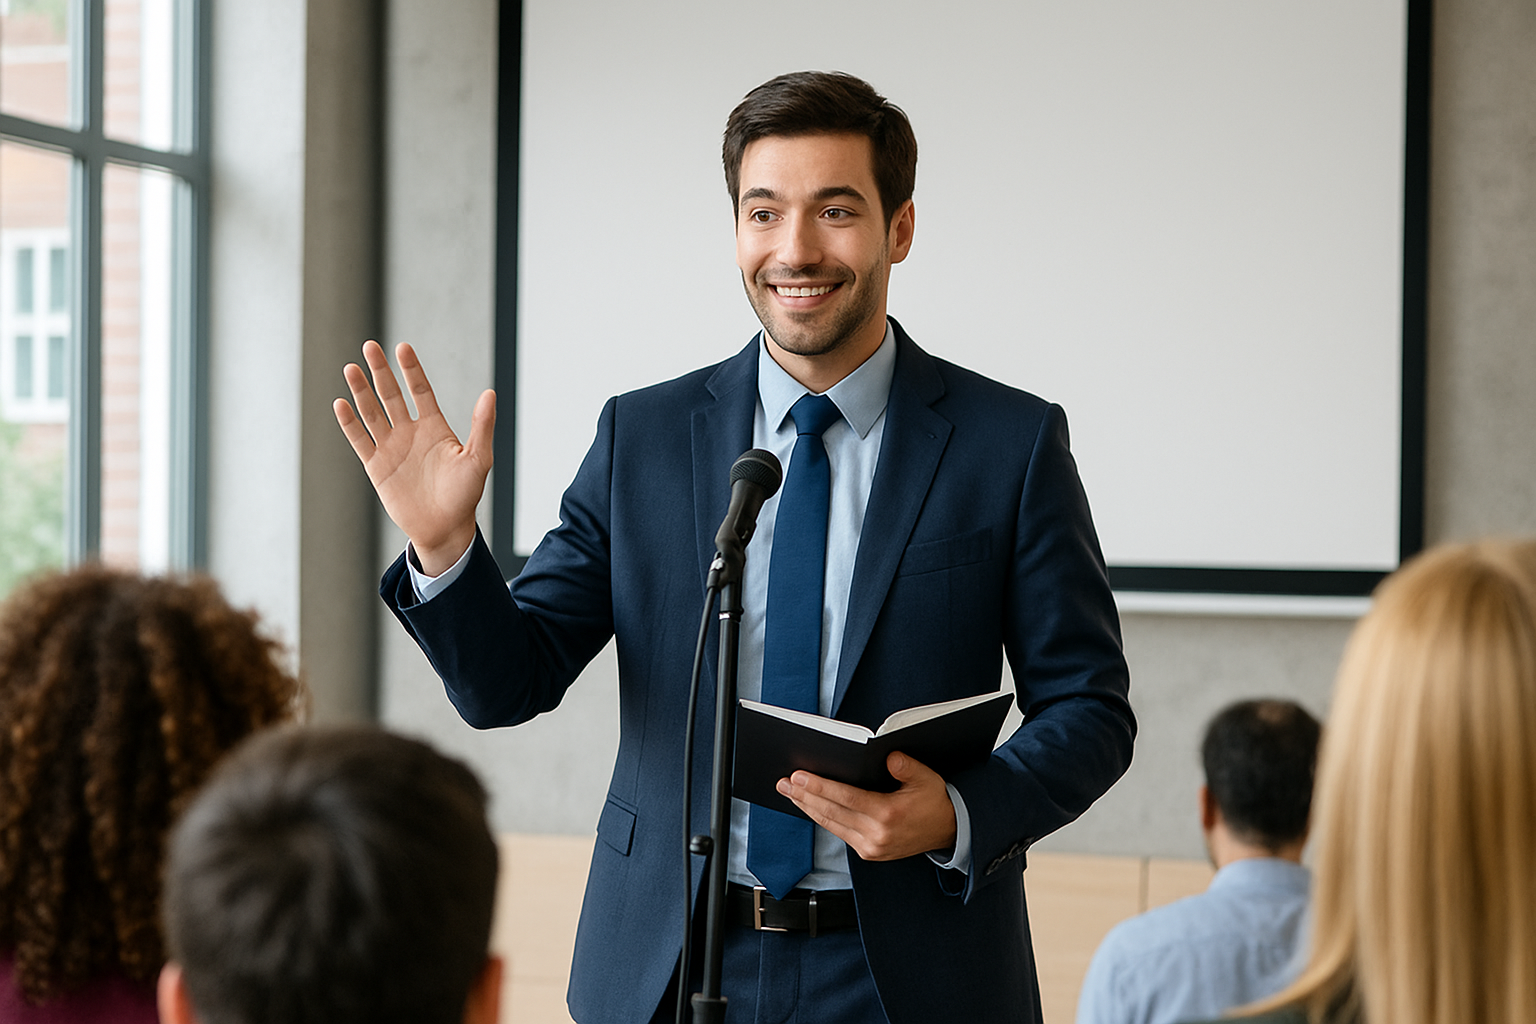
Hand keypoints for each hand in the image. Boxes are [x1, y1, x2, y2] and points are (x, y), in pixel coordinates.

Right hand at [334, 341, 494, 573]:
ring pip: (372, 413)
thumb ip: (482, 426)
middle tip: (370, 346)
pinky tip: (341, 404)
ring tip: (351, 368)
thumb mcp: (478, 459)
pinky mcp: (376, 466)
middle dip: (380, 371)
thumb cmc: (464, 495)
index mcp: (434, 427)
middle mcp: (410, 433)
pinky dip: (350, 423)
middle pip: (390, 395)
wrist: (444, 528)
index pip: (420, 391)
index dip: (411, 370)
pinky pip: (360, 440)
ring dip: (361, 391)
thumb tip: (491, 393)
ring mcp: (391, 448)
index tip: (402, 347)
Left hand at [776, 752, 957, 861]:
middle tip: (783, 782)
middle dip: (804, 796)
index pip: (845, 798)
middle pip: (831, 812)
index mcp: (888, 815)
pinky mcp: (869, 853)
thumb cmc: (934, 801)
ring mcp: (872, 847)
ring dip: (808, 807)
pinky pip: (840, 832)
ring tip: (789, 793)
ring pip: (831, 824)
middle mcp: (877, 835)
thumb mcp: (926, 777)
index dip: (819, 787)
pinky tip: (810, 806)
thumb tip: (886, 756)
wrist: (948, 831)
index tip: (798, 776)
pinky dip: (822, 818)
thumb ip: (905, 766)